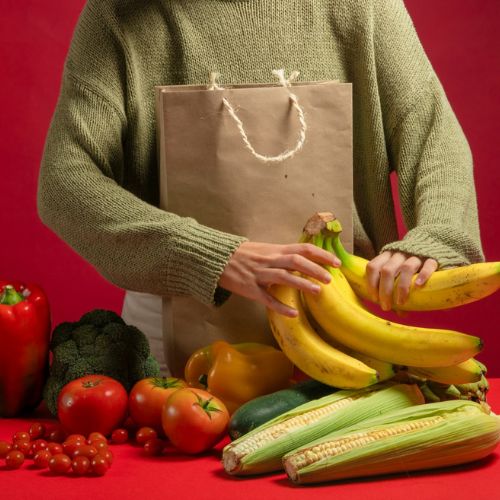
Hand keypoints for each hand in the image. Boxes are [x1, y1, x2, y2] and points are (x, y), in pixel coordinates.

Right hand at [218, 241, 339, 316]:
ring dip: (301, 284)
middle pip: (295, 261)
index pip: (302, 248)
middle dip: (314, 269)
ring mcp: (259, 275)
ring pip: (283, 277)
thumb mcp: (265, 250)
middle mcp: (269, 261)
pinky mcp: (250, 289)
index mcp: (275, 250)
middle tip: (330, 279)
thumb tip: (305, 259)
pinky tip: (294, 314)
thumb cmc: (244, 255)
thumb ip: (283, 255)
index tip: (336, 262)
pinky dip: (281, 307)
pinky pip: (267, 299)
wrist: (217, 259)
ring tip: (318, 292)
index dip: (320, 254)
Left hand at [365, 251, 437, 310]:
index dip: (371, 283)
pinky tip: (418, 285)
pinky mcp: (433, 257)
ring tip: (401, 303)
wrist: (433, 245)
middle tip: (386, 307)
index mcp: (387, 256)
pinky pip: (428, 264)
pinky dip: (423, 275)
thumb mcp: (399, 274)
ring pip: (406, 268)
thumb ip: (396, 291)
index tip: (374, 298)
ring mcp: (416, 254)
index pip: (373, 267)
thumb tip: (399, 313)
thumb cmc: (411, 267)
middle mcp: (399, 254)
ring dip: (401, 287)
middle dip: (384, 290)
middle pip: (387, 270)